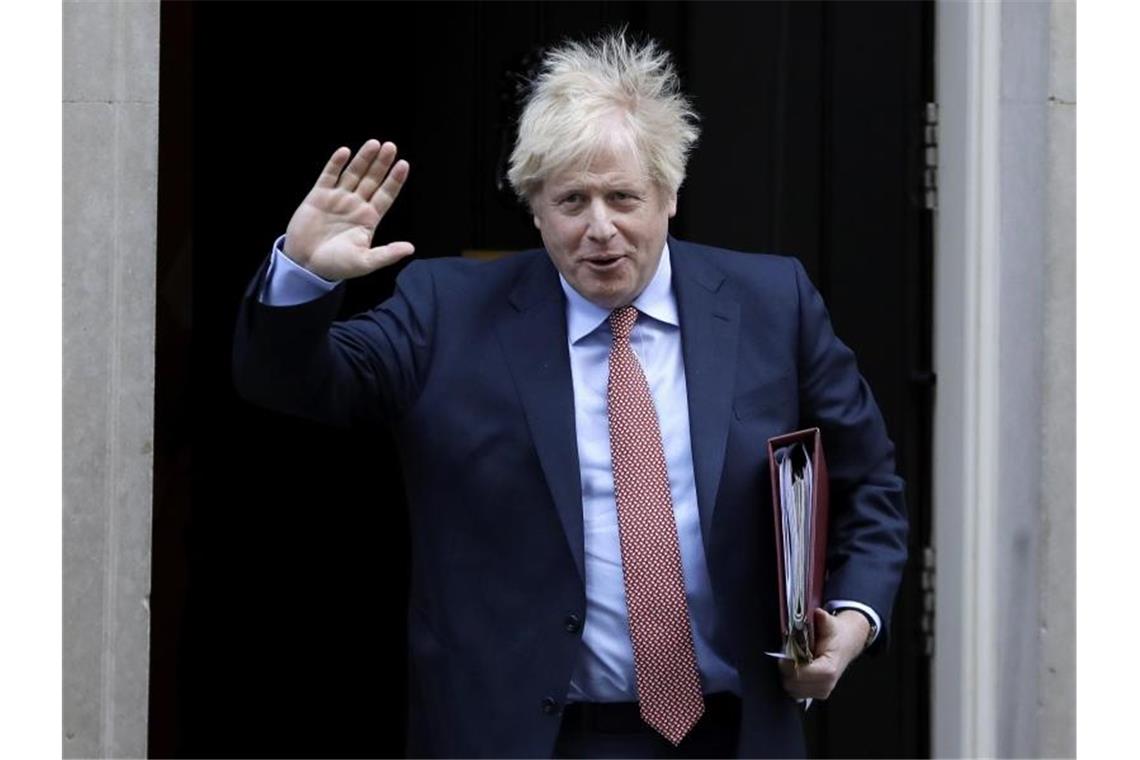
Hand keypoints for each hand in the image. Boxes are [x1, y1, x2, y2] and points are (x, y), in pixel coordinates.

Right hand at [283, 139, 414, 280]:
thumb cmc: (336, 265)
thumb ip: (387, 254)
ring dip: (363, 159)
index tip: (404, 165)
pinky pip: (329, 176)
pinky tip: (345, 152)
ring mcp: (338, 198)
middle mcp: (356, 205)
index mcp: (369, 218)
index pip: (386, 195)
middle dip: (381, 164)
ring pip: (353, 174)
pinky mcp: (318, 196)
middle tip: (391, 146)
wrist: (305, 264)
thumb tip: (410, 248)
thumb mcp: (364, 262)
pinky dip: (336, 164)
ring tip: (374, 144)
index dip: (394, 180)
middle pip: (372, 179)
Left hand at [779, 608, 868, 700]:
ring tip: (791, 661)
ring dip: (787, 676)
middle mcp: (826, 685)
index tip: (784, 654)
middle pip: (793, 685)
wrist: (847, 644)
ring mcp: (822, 691)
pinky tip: (795, 668)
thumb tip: (818, 613)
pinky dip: (792, 681)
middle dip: (786, 669)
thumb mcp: (831, 624)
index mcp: (829, 669)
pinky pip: (796, 692)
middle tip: (786, 655)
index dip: (789, 665)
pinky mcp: (816, 693)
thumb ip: (823, 619)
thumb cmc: (837, 635)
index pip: (801, 675)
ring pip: (793, 690)